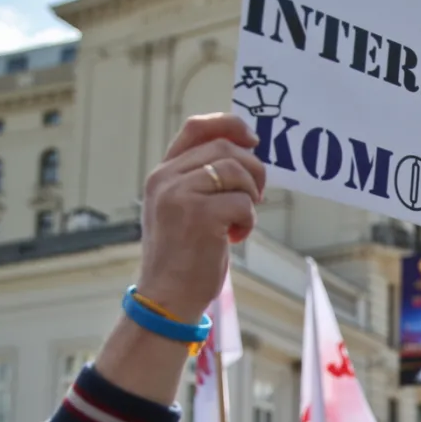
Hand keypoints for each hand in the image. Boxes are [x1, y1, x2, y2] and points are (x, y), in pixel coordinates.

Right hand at [135, 114, 264, 321]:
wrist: (167, 297)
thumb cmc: (183, 257)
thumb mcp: (184, 210)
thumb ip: (204, 181)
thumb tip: (247, 155)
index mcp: (163, 174)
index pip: (195, 128)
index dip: (229, 124)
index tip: (252, 139)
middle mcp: (167, 178)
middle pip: (226, 148)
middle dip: (254, 169)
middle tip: (257, 195)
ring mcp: (180, 195)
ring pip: (236, 172)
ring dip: (251, 196)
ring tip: (240, 220)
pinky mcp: (199, 215)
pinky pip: (243, 202)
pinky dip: (248, 221)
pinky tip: (234, 238)